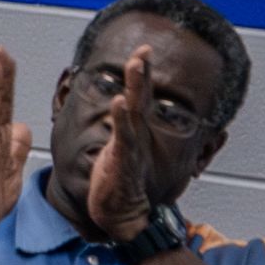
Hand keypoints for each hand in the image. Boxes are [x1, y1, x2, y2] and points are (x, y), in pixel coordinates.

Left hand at [87, 45, 158, 244]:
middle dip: (142, 74)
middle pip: (140, 99)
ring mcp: (130, 148)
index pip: (137, 97)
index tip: (143, 49)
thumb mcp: (120, 151)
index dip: (141, 74)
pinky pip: (124, 138)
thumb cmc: (120, 183)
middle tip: (144, 50)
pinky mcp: (122, 162)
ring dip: (136, 87)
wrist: (121, 216)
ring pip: (134, 113)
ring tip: (136, 64)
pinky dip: (123, 120)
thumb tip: (122, 112)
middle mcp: (135, 136)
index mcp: (131, 132)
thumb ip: (122, 132)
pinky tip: (120, 101)